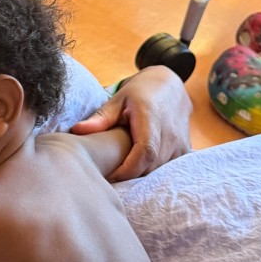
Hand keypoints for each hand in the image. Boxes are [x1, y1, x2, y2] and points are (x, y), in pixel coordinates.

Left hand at [70, 65, 191, 179]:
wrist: (169, 86)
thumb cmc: (139, 92)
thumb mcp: (117, 100)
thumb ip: (100, 118)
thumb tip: (76, 130)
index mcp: (151, 118)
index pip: (145, 153)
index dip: (128, 170)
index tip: (110, 175)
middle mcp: (170, 133)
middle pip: (149, 166)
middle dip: (129, 175)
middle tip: (108, 175)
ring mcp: (180, 142)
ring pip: (158, 169)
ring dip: (139, 173)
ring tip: (120, 168)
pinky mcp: (184, 149)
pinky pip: (166, 167)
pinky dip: (150, 169)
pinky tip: (136, 164)